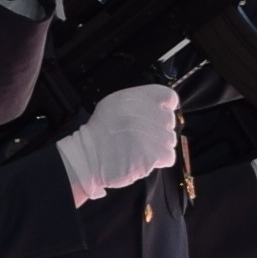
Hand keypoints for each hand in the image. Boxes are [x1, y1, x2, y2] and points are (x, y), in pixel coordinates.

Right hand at [53, 80, 181, 203]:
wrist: (87, 158)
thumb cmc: (100, 135)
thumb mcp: (114, 105)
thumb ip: (138, 103)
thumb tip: (162, 108)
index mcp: (134, 97)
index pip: (168, 96)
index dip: (165, 108)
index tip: (157, 117)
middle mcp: (143, 111)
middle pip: (169, 121)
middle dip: (159, 131)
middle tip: (141, 138)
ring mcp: (149, 133)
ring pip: (170, 140)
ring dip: (159, 147)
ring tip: (139, 150)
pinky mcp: (152, 153)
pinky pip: (169, 156)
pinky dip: (160, 161)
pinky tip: (143, 159)